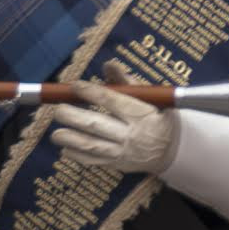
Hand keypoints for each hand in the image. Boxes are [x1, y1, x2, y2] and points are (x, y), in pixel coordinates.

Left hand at [49, 61, 177, 173]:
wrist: (172, 150)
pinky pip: (95, 162)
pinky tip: (65, 149)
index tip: (75, 85)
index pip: (112, 101)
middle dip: (75, 118)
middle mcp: (132, 135)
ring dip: (71, 140)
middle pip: (98, 126)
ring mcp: (124, 152)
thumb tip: (108, 64)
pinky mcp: (119, 164)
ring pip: (93, 146)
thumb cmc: (157, 116)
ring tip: (55, 134)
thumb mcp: (151, 98)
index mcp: (141, 114)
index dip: (91, 92)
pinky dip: (78, 156)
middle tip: (58, 110)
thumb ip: (127, 82)